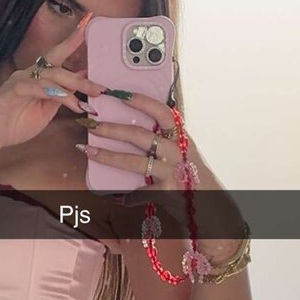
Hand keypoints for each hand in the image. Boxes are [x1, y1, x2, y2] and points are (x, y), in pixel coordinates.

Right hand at [0, 21, 104, 157]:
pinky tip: (61, 98)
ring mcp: (17, 82)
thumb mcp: (47, 109)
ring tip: (83, 102)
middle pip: (57, 68)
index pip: (56, 56)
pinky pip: (31, 87)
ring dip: (67, 88)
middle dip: (79, 79)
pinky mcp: (7, 93)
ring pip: (47, 77)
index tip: (86, 27)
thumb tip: (83, 76)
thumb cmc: (18, 124)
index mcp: (37, 77)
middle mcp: (27, 74)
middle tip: (99, 89)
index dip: (70, 42)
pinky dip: (48, 92)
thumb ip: (62, 94)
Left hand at [80, 91, 245, 254]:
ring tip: (88, 150)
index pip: (162, 112)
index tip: (118, 93)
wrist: (211, 206)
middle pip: (140, 135)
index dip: (140, 101)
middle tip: (91, 124)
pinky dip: (127, 196)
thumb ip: (165, 142)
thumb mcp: (183, 153)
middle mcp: (177, 151)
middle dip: (111, 128)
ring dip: (107, 155)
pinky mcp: (166, 191)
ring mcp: (172, 171)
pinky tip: (116, 196)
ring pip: (133, 161)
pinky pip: (138, 192)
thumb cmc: (193, 177)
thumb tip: (134, 131)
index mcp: (181, 137)